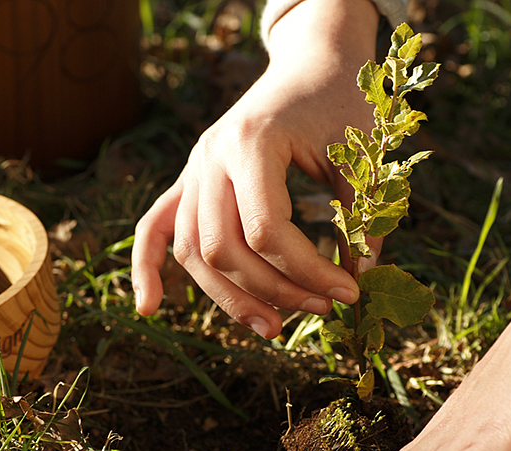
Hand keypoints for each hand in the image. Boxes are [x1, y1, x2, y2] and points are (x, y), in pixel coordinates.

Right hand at [132, 0, 380, 338]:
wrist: (310, 61)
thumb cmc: (339, 100)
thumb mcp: (362, 153)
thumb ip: (361, 216)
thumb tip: (359, 280)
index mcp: (251, 142)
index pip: (266, 230)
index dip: (309, 271)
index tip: (350, 290)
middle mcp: (210, 157)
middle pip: (222, 249)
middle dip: (273, 290)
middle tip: (321, 309)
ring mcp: (193, 170)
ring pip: (192, 250)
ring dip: (229, 297)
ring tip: (273, 328)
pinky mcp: (188, 181)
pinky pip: (155, 228)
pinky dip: (148, 268)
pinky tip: (150, 308)